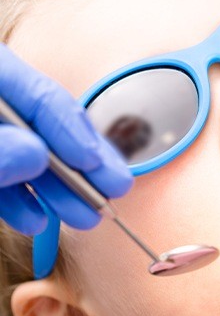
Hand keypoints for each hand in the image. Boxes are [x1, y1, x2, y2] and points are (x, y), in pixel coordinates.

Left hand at [0, 44, 132, 234]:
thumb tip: (34, 156)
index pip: (40, 96)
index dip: (73, 131)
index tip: (97, 164)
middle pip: (45, 129)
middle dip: (79, 167)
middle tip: (113, 192)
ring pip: (29, 157)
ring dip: (58, 191)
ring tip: (83, 217)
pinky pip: (4, 176)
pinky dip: (21, 199)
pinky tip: (35, 219)